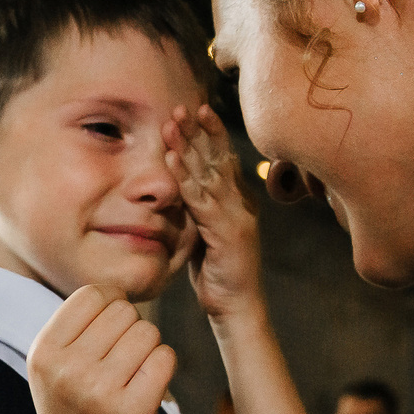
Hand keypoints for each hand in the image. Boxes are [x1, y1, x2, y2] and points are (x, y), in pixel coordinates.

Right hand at [27, 285, 173, 413]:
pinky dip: (163, 367)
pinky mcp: (133, 412)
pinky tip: (146, 387)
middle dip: (130, 329)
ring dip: (148, 349)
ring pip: (148, 332)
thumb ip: (77, 326)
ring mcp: (100, 392)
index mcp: (44, 352)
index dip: (110, 305)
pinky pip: (165, 358)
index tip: (109, 332)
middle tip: (119, 361)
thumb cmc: (73, 410)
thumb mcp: (54, 366)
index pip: (93, 294)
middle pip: (124, 311)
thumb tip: (118, 290)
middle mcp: (67, 370)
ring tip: (130, 376)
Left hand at [164, 102, 262, 321]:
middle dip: (201, 131)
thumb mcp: (208, 235)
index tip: (198, 109)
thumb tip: (184, 191)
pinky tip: (172, 160)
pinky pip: (202, 199)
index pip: (226, 158)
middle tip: (183, 106)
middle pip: (220, 158)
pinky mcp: (227, 232)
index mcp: (239, 201)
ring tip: (172, 123)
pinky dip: (186, 177)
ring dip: (190, 146)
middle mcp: (241, 203)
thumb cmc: (220, 274)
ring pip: (210, 173)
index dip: (213, 133)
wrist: (238, 307)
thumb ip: (200, 211)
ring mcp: (237, 216)